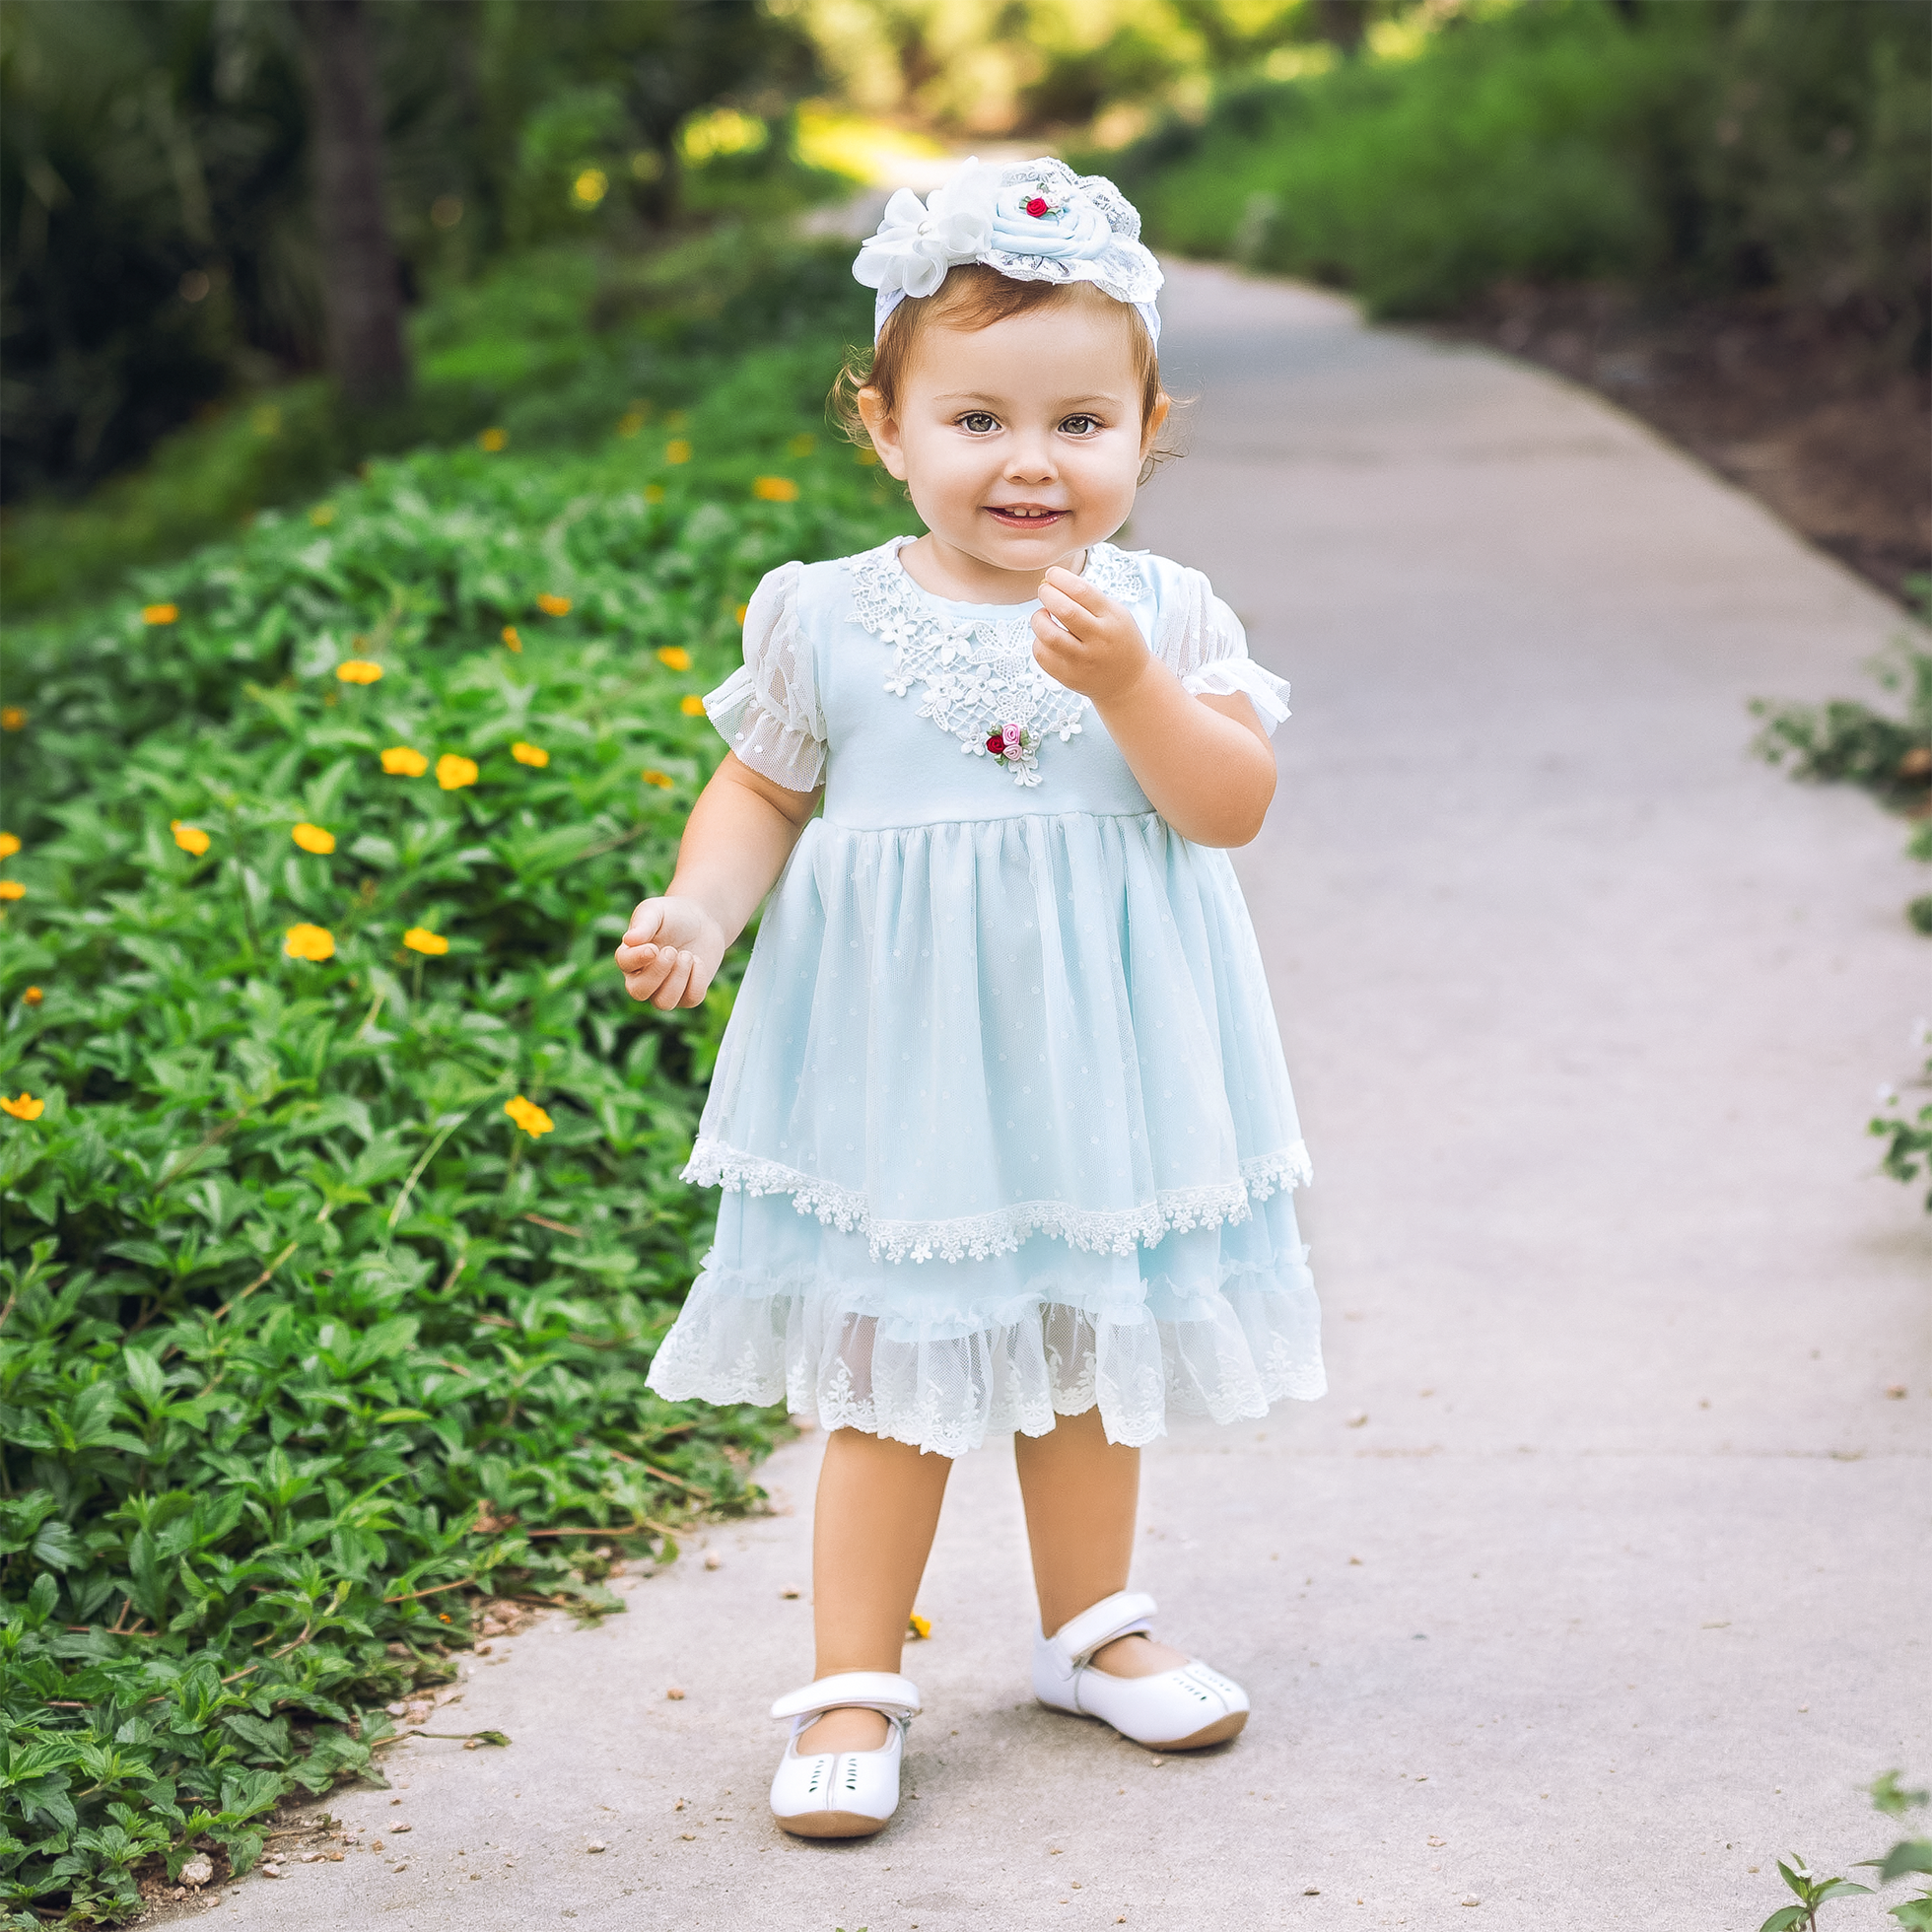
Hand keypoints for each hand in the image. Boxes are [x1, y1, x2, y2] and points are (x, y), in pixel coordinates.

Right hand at [614, 895, 724, 1009]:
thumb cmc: (672, 915)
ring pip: (664, 1003)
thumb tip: (629, 939)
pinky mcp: (687, 995)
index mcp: (629, 955)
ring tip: (687, 955)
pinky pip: (691, 999)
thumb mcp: (657, 911)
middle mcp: (642, 978)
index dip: (637, 959)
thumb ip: (643, 923)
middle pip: (638, 992)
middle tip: (672, 950)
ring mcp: (664, 990)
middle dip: (658, 972)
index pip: (624, 963)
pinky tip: (697, 961)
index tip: (653, 948)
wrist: (702, 922)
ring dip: (678, 979)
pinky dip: (697, 980)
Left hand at [1029, 565, 1152, 705]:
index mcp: (1112, 618)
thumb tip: (1053, 581)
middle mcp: (1098, 639)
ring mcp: (1083, 660)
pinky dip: (1039, 641)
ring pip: (1048, 635)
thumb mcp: (1116, 613)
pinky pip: (1042, 655)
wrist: (1128, 680)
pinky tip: (1047, 637)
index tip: (1052, 574)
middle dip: (1047, 594)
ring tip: (1043, 615)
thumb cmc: (1117, 639)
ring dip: (1038, 618)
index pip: (1081, 591)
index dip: (1061, 578)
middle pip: (1064, 610)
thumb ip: (1088, 598)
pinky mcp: (1069, 676)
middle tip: (1044, 590)